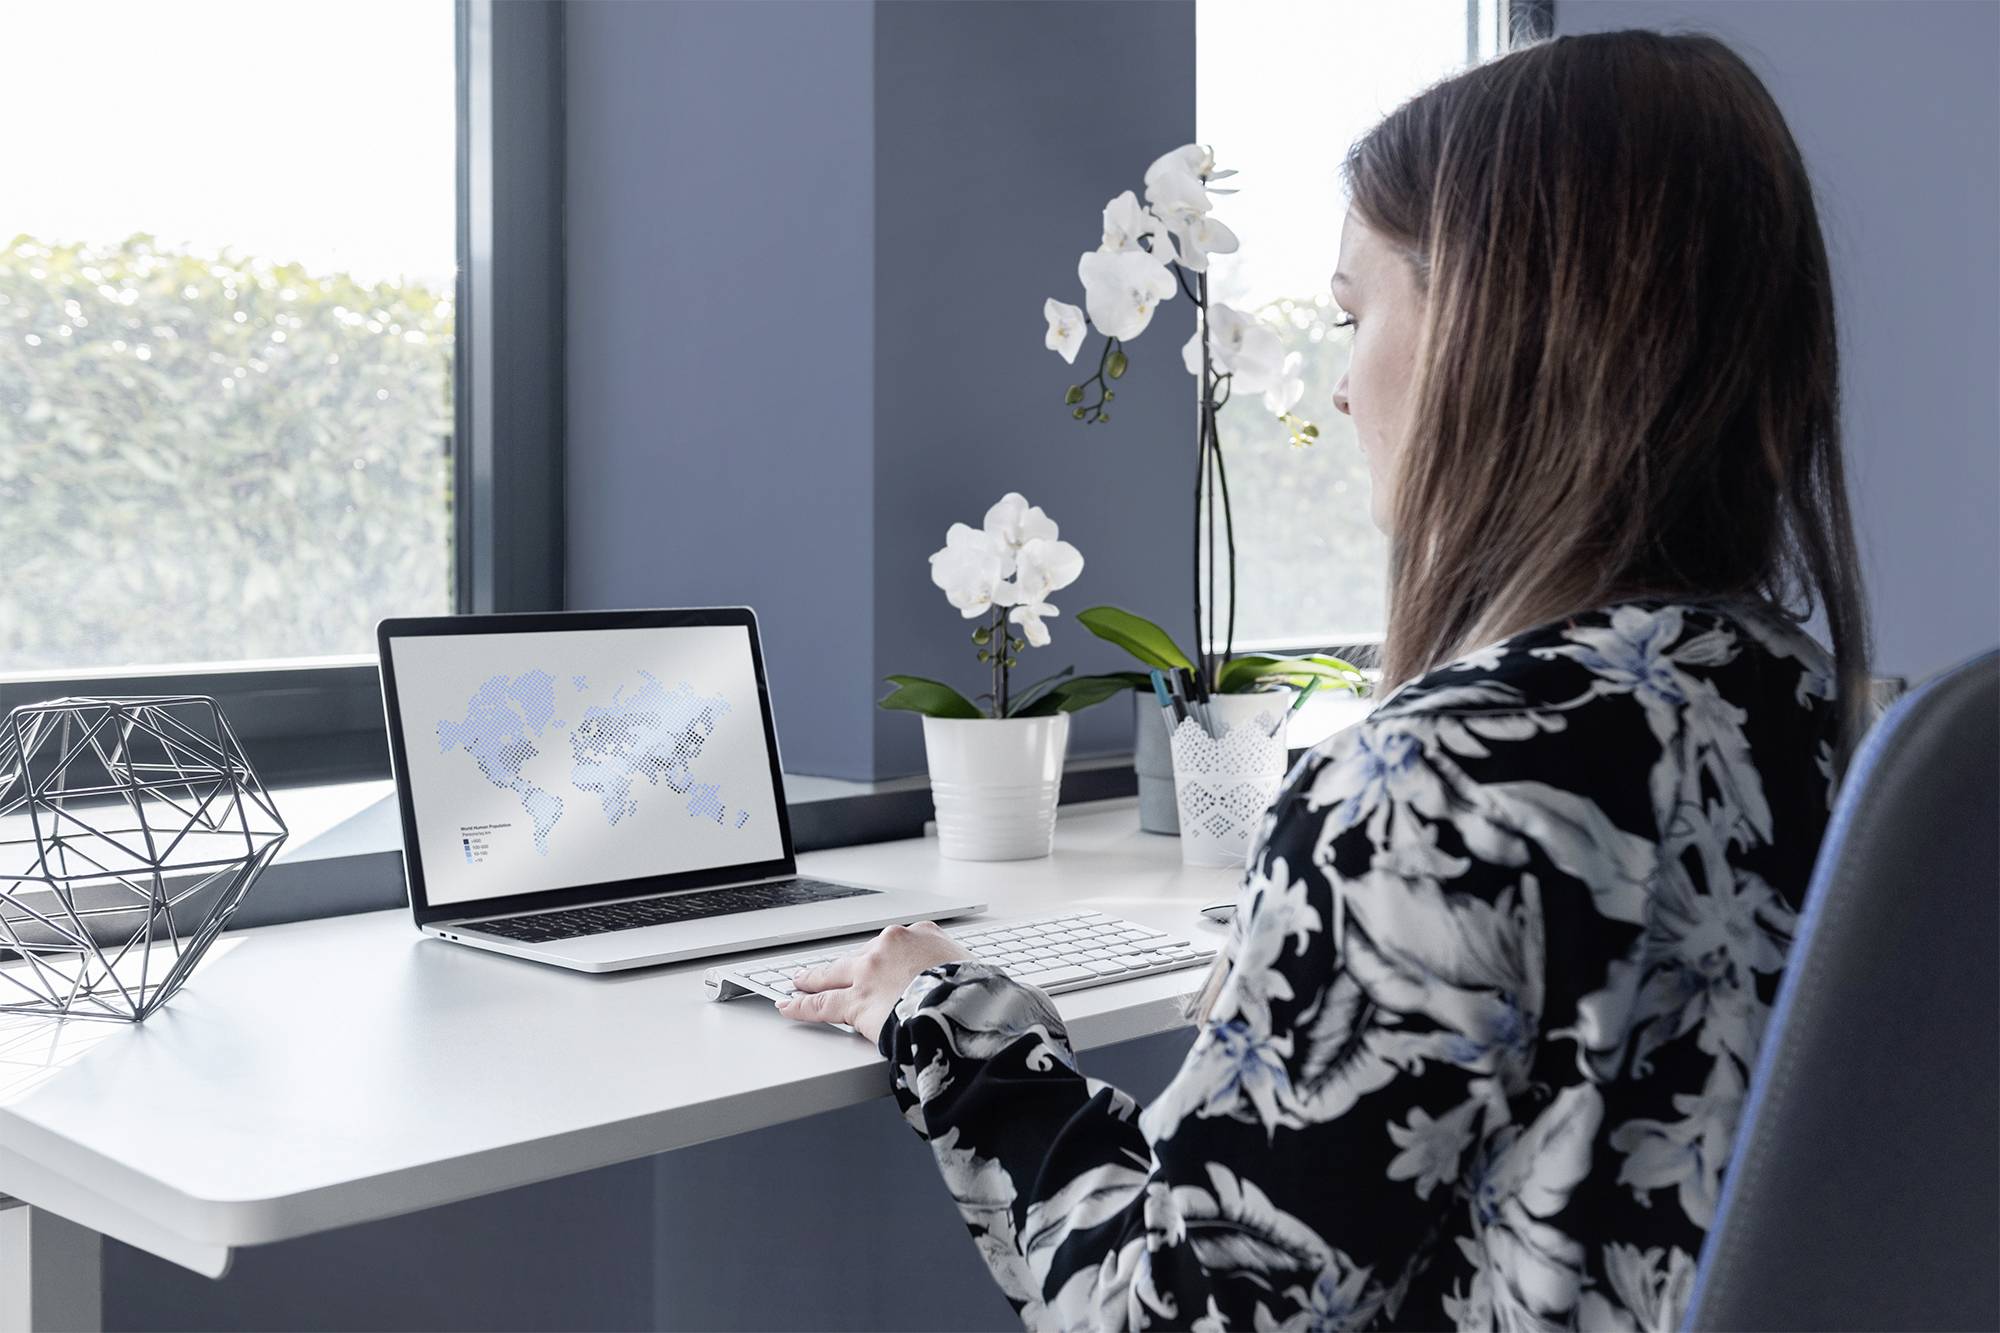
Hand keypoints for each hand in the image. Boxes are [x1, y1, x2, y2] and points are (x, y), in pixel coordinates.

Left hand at [777, 921, 973, 1043]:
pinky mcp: (854, 1001)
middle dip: (848, 965)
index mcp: (923, 935)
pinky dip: (801, 1005)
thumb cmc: (975, 992)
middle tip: (835, 969)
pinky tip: (788, 1005)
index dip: (890, 957)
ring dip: (814, 978)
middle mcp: (890, 946)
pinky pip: (820, 1003)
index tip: (887, 963)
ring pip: (833, 974)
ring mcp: (868, 972)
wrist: (961, 1007)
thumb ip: (963, 975)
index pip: (900, 944)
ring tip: (800, 981)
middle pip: (862, 956)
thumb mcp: (976, 972)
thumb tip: (980, 988)